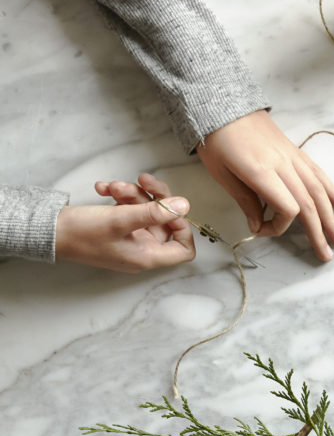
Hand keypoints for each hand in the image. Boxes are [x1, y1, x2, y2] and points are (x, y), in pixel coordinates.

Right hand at [55, 173, 194, 271]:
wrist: (48, 231)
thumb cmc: (81, 233)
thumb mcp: (120, 219)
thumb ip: (154, 212)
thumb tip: (184, 205)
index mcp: (147, 256)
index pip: (183, 249)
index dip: (183, 227)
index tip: (171, 209)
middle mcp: (142, 249)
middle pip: (165, 221)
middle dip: (153, 198)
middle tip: (142, 180)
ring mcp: (130, 238)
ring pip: (145, 210)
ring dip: (131, 193)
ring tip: (112, 186)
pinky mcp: (117, 227)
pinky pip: (128, 209)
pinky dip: (119, 196)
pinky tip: (103, 188)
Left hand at [197, 110, 333, 261]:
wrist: (222, 103)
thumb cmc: (216, 139)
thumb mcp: (223, 174)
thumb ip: (245, 201)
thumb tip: (259, 226)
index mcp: (262, 172)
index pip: (288, 208)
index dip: (280, 226)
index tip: (262, 230)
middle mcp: (283, 164)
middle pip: (309, 203)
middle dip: (319, 231)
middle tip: (328, 254)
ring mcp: (291, 156)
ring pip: (318, 189)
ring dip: (331, 215)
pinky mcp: (294, 150)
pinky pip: (316, 172)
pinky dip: (331, 188)